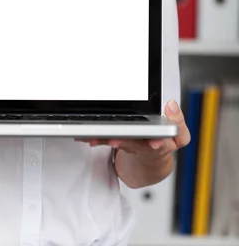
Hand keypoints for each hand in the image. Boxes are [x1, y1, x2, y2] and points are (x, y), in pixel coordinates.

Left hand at [75, 99, 190, 157]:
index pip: (160, 142)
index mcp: (161, 142)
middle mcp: (143, 145)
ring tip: (94, 137)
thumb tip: (171, 104)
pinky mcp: (117, 143)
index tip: (153, 142)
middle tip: (115, 139)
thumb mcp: (179, 136)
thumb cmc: (163, 142)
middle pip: (134, 144)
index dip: (156, 142)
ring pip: (116, 142)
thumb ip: (178, 121)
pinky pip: (106, 141)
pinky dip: (95, 138)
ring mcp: (129, 146)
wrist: (150, 160)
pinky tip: (85, 135)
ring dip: (105, 140)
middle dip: (124, 142)